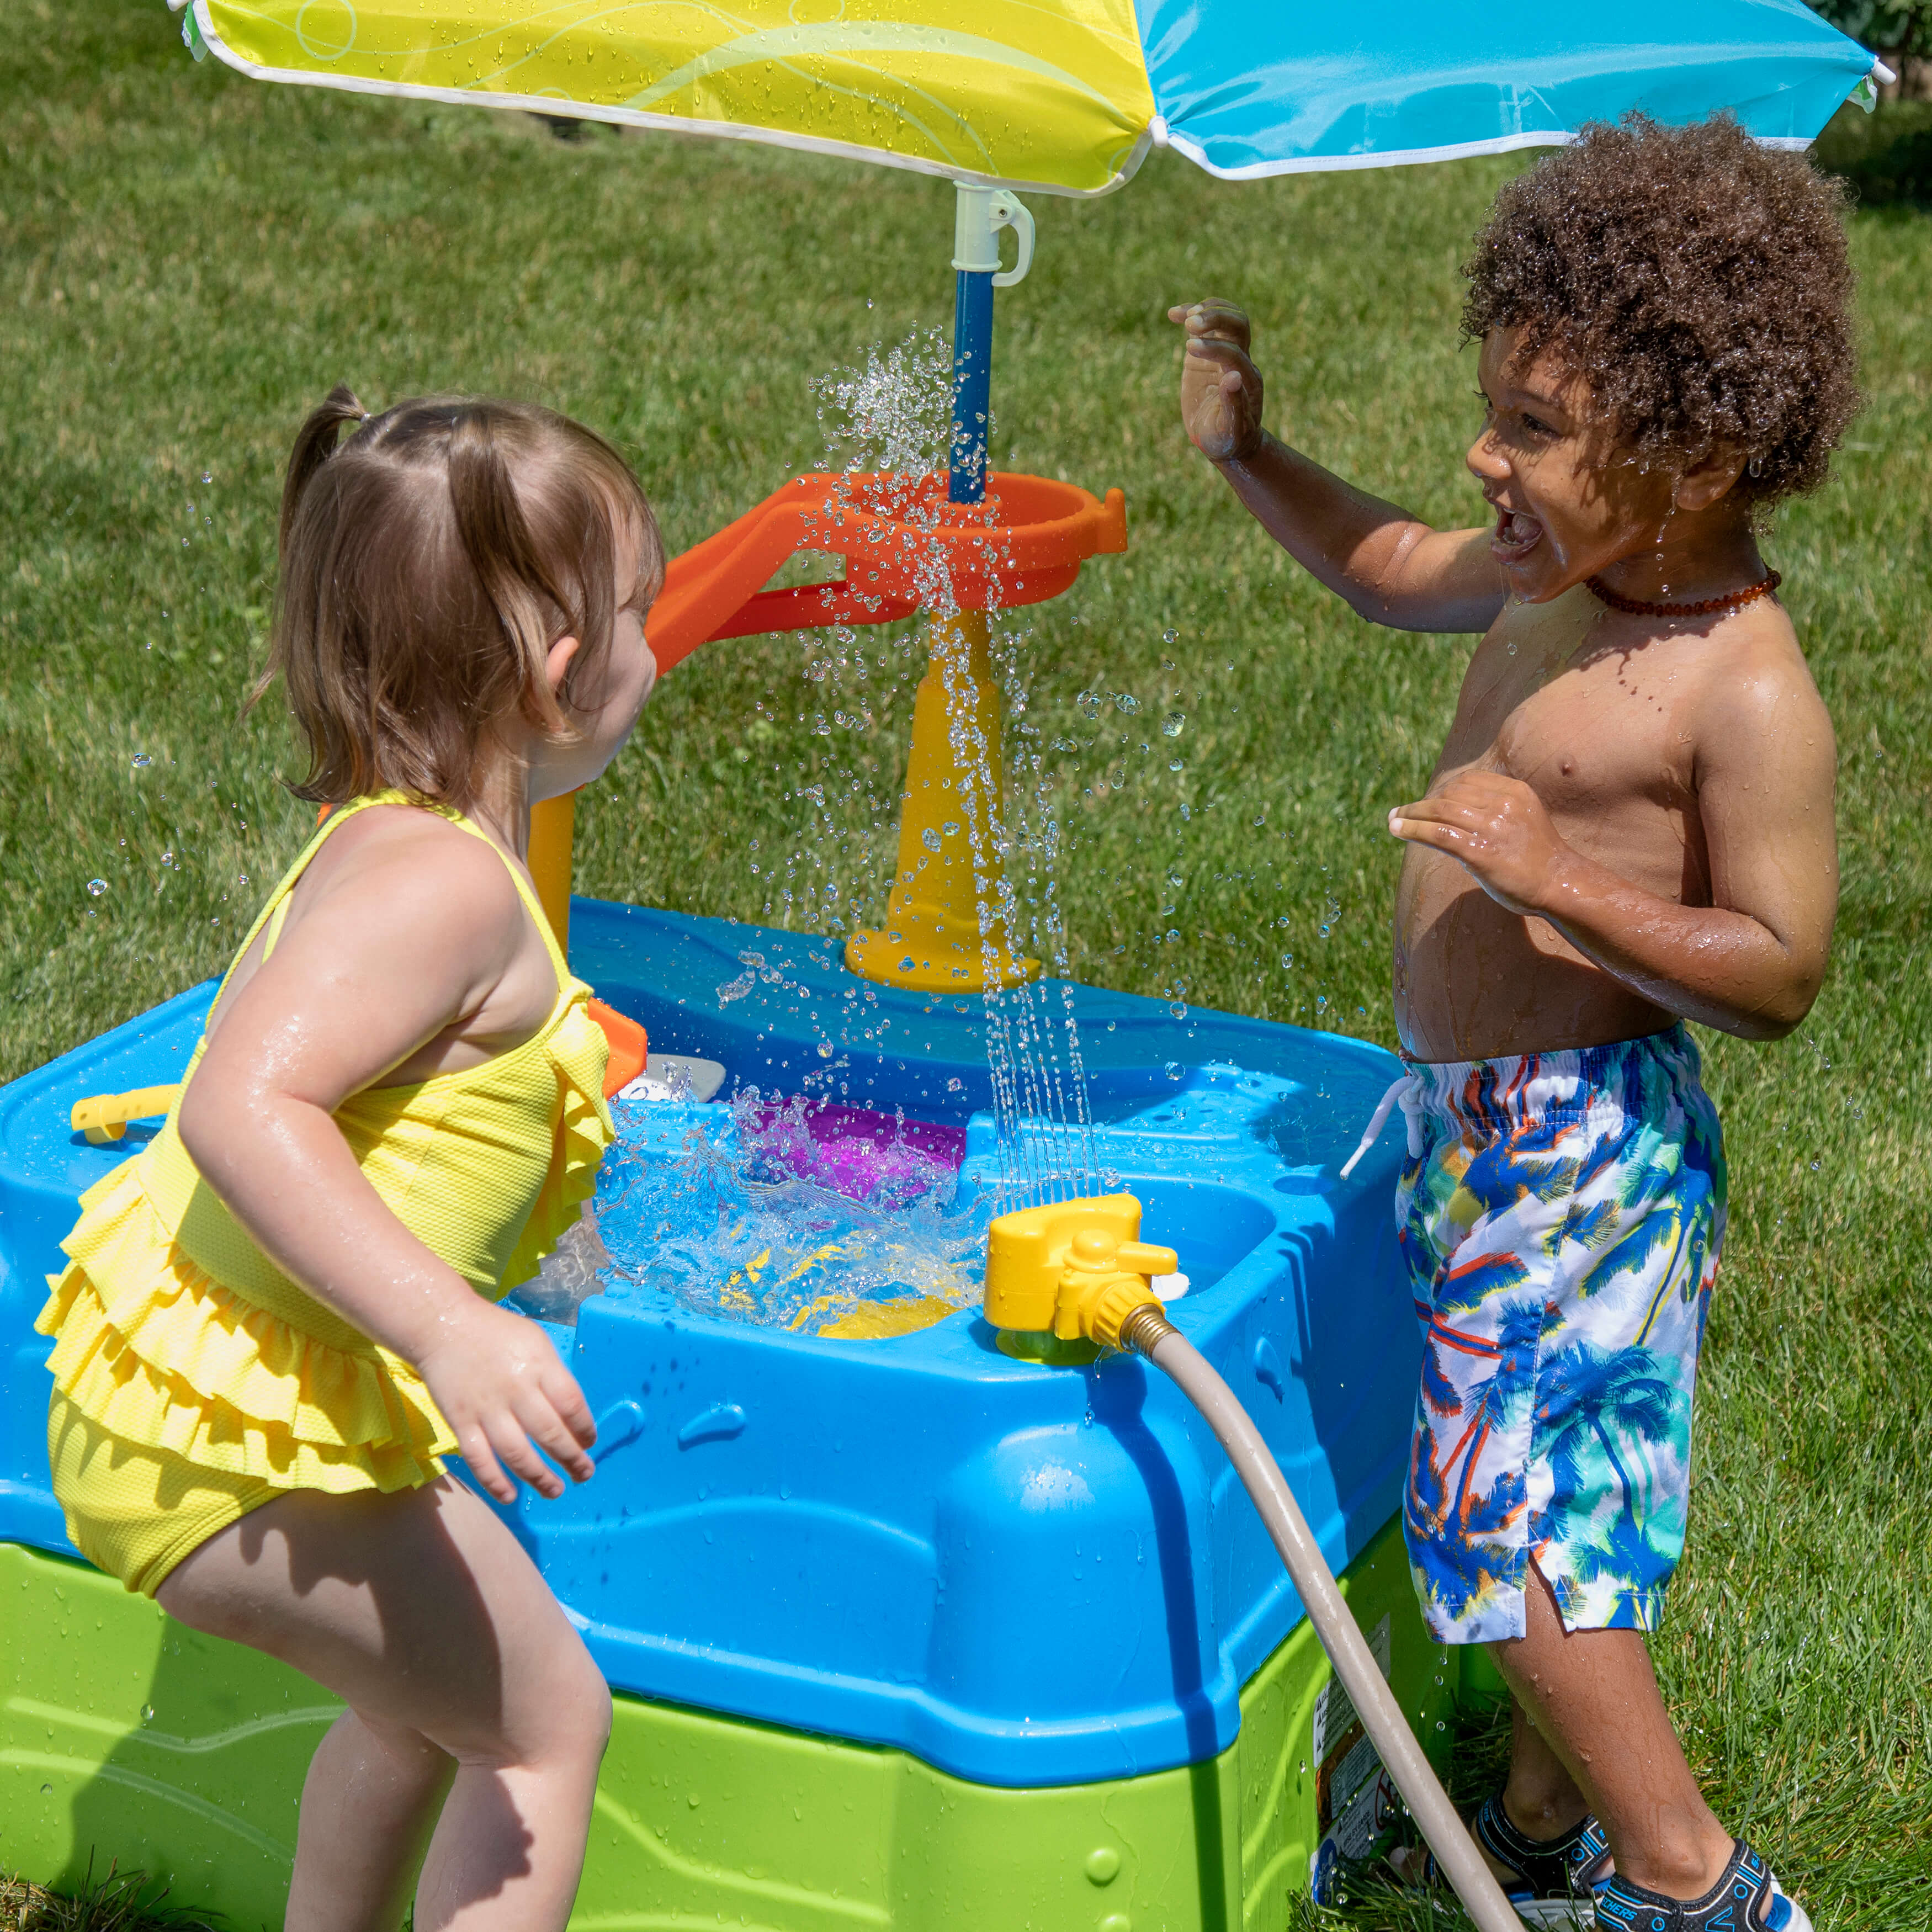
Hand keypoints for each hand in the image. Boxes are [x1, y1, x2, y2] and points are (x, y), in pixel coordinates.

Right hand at [414, 1299, 597, 1502]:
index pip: (572, 1405)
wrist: (444, 1326)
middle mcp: (516, 1389)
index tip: (589, 1443)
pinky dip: (494, 1481)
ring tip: (555, 1490)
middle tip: (584, 1474)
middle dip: (572, 1459)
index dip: (585, 1430)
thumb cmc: (498, 1333)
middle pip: (550, 1434)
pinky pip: (479, 1459)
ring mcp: (487, 1408)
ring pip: (517, 1453)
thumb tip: (572, 1414)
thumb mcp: (536, 1342)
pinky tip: (509, 1496)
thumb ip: (553, 1375)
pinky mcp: (460, 1421)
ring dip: (539, 1477)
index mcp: (540, 1365)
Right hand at [1166, 299, 1264, 463]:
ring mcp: (1227, 352)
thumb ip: (1234, 405)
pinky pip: (1207, 325)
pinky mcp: (1210, 350)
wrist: (1226, 438)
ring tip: (1186, 316)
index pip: (1234, 353)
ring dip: (1209, 310)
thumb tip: (1233, 377)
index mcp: (1247, 380)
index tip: (1190, 348)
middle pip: (1239, 325)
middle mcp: (1241, 361)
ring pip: (1228, 317)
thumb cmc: (1227, 439)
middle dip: (1216, 319)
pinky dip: (1193, 313)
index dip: (1214, 347)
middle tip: (1191, 323)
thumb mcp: (1230, 430)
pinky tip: (1174, 314)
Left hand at [1388, 771, 1572, 915]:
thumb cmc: (1538, 856)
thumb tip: (1451, 812)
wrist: (1560, 884)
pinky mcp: (1481, 852)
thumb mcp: (1522, 818)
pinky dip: (1414, 829)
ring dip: (1411, 815)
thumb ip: (1494, 809)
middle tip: (1400, 813)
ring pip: (1439, 811)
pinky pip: (1439, 834)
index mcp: (1514, 791)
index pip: (1467, 781)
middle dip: (1421, 803)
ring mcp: (1493, 827)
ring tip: (1393, 821)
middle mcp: (1504, 804)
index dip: (1440, 789)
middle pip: (1450, 794)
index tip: (1425, 801)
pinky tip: (1398, 830)